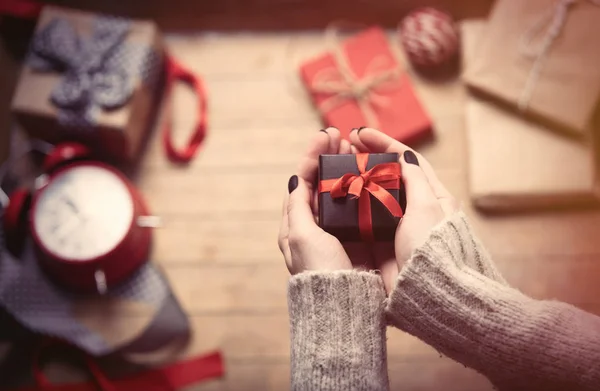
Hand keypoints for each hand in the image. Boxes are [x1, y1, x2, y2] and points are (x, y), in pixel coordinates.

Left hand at [278, 127, 354, 273]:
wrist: (342, 304)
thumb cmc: (319, 270)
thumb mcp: (302, 236)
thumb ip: (298, 207)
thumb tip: (294, 178)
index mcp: (296, 223)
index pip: (301, 180)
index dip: (312, 156)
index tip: (325, 135)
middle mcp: (314, 225)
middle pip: (320, 182)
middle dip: (329, 157)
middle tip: (342, 136)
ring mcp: (335, 231)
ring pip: (338, 191)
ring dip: (344, 167)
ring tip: (355, 148)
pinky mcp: (354, 238)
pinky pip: (354, 205)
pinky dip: (359, 187)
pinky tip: (368, 175)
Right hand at [349, 127, 458, 292]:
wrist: (427, 291)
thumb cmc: (432, 247)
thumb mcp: (426, 206)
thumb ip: (414, 179)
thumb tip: (403, 155)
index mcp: (431, 196)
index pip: (406, 160)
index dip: (383, 143)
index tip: (359, 134)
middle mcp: (413, 208)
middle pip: (386, 175)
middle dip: (365, 158)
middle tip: (343, 148)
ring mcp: (396, 225)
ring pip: (371, 195)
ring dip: (355, 179)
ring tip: (335, 168)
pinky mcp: (381, 242)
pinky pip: (363, 219)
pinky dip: (350, 206)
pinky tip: (335, 198)